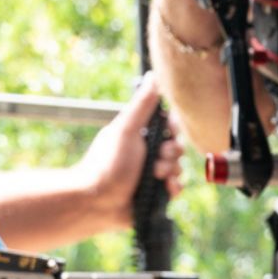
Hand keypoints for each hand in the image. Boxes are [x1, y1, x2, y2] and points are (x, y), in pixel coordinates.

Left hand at [78, 73, 183, 221]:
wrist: (99, 202)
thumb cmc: (108, 163)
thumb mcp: (126, 129)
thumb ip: (143, 104)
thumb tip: (153, 75)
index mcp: (139, 135)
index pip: (168, 126)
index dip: (173, 129)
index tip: (168, 133)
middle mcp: (147, 153)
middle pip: (177, 146)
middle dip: (171, 153)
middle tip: (157, 159)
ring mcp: (152, 174)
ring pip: (178, 167)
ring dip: (170, 171)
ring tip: (154, 177)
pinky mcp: (156, 194)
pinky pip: (176, 187)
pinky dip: (173, 188)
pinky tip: (165, 189)